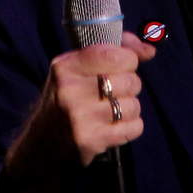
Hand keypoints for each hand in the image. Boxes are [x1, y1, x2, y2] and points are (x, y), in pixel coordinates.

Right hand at [8, 31, 155, 170]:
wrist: (43, 143)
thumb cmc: (66, 97)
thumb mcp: (77, 67)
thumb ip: (114, 50)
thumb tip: (149, 50)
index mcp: (66, 67)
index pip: (117, 55)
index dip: (128, 60)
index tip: (121, 66)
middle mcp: (70, 91)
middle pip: (131, 81)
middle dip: (128, 85)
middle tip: (112, 92)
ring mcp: (81, 118)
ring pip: (134, 105)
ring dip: (129, 108)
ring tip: (111, 111)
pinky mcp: (92, 141)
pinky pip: (135, 127)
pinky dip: (130, 126)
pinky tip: (113, 126)